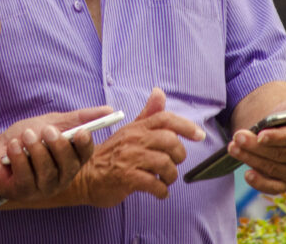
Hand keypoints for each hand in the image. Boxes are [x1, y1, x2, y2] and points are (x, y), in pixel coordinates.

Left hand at [0, 106, 111, 201]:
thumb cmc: (27, 137)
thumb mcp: (51, 122)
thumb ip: (78, 118)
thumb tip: (109, 110)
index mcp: (71, 160)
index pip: (85, 155)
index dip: (84, 145)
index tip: (81, 131)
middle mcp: (61, 178)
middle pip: (68, 166)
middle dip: (58, 146)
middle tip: (47, 130)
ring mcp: (42, 188)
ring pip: (47, 172)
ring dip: (36, 150)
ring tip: (26, 135)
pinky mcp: (23, 192)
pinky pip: (26, 177)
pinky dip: (19, 157)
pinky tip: (13, 146)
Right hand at [72, 88, 205, 207]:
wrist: (85, 176)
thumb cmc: (112, 155)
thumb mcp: (129, 131)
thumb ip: (147, 114)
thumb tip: (159, 92)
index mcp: (136, 127)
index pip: (165, 119)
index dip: (186, 126)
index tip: (199, 135)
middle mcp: (133, 139)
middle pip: (170, 141)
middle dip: (179, 155)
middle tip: (174, 164)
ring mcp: (129, 158)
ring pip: (165, 163)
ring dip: (171, 176)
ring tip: (165, 180)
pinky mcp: (126, 177)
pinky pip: (155, 184)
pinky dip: (162, 191)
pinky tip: (160, 192)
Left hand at [228, 90, 285, 193]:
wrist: (283, 129)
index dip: (276, 137)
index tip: (260, 135)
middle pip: (279, 153)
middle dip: (256, 146)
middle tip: (237, 137)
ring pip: (273, 168)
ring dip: (251, 159)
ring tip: (233, 148)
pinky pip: (274, 187)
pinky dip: (260, 183)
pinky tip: (248, 174)